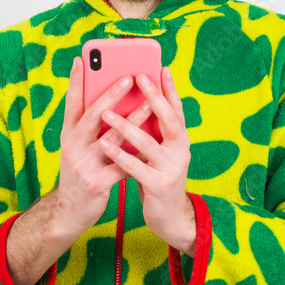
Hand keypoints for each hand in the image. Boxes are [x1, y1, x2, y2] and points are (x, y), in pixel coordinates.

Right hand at [55, 56, 153, 237]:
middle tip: (129, 77)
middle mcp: (73, 147)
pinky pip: (123, 164)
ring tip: (150, 104)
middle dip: (111, 95)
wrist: (69, 212)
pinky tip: (153, 143)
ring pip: (113, 138)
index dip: (76, 82)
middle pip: (92, 116)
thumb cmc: (80, 173)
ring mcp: (84, 165)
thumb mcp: (77, 148)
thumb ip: (90, 128)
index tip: (82, 59)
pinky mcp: (97, 183)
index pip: (70, 104)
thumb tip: (110, 102)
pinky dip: (138, 153)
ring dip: (133, 120)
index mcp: (68, 136)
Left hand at [98, 66, 193, 247]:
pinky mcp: (159, 185)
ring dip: (126, 125)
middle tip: (137, 77)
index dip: (170, 88)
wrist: (170, 216)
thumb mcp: (158, 151)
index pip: (176, 108)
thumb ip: (151, 130)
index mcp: (180, 139)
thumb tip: (133, 102)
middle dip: (153, 96)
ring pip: (148, 143)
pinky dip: (119, 154)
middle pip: (169, 119)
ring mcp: (172, 168)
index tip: (162, 67)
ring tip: (106, 111)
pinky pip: (136, 167)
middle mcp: (181, 150)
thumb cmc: (158, 176)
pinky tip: (104, 144)